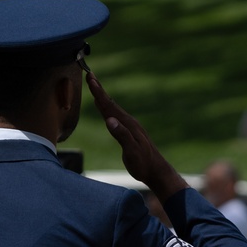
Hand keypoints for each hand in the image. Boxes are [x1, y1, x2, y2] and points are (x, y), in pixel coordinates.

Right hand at [86, 72, 186, 199]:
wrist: (157, 171)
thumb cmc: (143, 164)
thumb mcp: (132, 151)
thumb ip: (122, 136)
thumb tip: (109, 120)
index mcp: (127, 125)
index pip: (109, 106)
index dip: (98, 93)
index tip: (90, 79)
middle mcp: (129, 122)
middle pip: (111, 103)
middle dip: (99, 90)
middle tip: (90, 75)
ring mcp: (130, 127)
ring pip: (114, 108)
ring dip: (103, 97)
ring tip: (95, 87)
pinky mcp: (130, 132)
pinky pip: (117, 116)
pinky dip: (108, 108)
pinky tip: (106, 109)